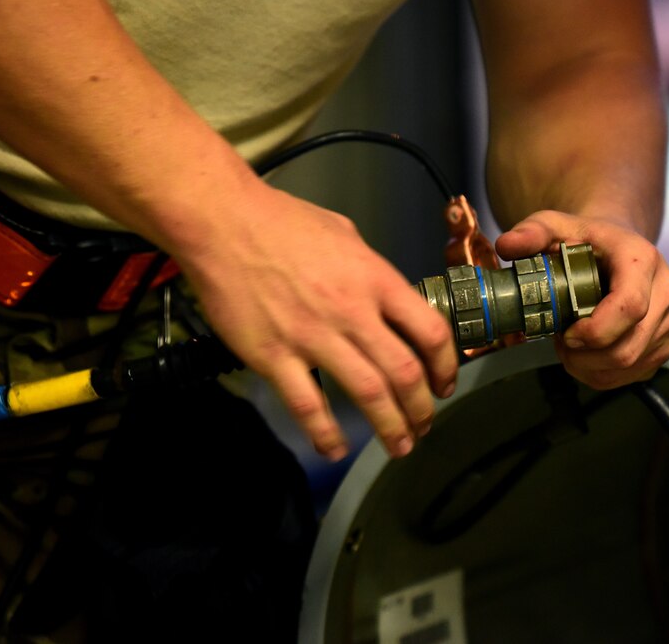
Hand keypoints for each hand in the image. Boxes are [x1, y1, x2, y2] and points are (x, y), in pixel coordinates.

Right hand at [175, 184, 457, 460]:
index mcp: (376, 280)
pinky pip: (307, 404)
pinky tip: (335, 448)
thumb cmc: (281, 221)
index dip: (446, 365)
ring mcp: (313, 337)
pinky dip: (325, 433)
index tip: (444, 383)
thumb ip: (370, 269)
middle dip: (421, 408)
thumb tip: (384, 294)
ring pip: (367, 394)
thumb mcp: (345, 233)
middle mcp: (352, 312)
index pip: (430, 331)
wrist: (222, 223)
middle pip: (404, 373)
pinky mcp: (274, 356)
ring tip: (400, 445)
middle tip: (424, 426)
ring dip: (390, 427)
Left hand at [495, 211, 668, 388]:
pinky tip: (586, 355)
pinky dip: (602, 374)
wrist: (618, 247)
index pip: (630, 307)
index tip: (565, 334)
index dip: (595, 331)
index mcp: (642, 259)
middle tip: (560, 342)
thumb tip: (506, 246)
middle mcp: (666, 290)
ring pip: (630, 365)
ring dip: (591, 367)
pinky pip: (634, 375)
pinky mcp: (665, 344)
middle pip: (629, 346)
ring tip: (570, 346)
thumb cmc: (585, 239)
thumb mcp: (555, 226)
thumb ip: (531, 232)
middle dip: (586, 357)